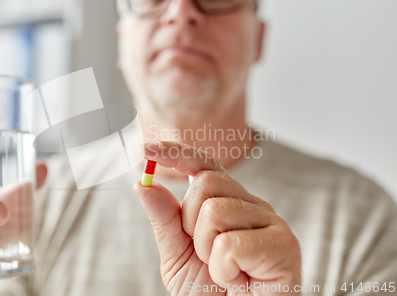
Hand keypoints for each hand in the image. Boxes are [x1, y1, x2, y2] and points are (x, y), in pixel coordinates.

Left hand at [135, 141, 300, 295]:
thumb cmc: (212, 294)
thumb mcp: (177, 255)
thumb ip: (165, 220)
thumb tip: (144, 183)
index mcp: (230, 203)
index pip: (205, 166)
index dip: (176, 153)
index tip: (144, 148)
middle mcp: (253, 206)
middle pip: (205, 182)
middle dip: (190, 224)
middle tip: (206, 256)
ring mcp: (272, 223)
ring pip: (215, 211)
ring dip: (207, 252)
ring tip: (225, 272)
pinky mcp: (285, 246)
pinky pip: (230, 244)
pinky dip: (223, 271)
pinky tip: (238, 282)